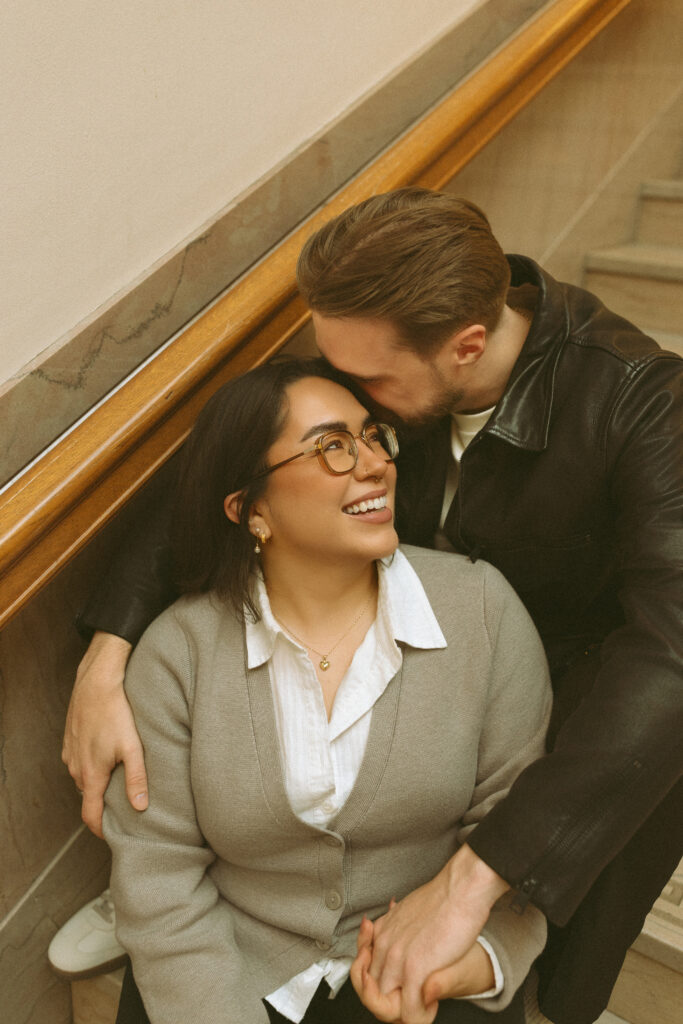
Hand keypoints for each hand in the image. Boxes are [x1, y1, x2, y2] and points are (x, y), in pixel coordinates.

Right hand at [62, 631, 144, 836]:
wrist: (96, 682)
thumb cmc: (116, 713)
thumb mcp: (133, 747)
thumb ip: (136, 778)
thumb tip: (140, 806)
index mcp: (91, 775)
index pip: (90, 815)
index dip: (101, 829)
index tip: (113, 835)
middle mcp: (76, 768)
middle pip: (88, 796)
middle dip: (102, 804)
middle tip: (124, 805)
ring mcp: (70, 754)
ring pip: (84, 778)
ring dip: (97, 782)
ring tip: (118, 778)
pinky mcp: (70, 741)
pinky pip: (79, 761)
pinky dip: (91, 765)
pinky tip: (107, 755)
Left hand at [357, 846, 507, 1020]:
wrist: (460, 889)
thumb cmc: (443, 900)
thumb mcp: (408, 912)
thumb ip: (392, 925)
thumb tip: (375, 920)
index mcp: (381, 933)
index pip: (365, 970)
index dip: (378, 982)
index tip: (397, 982)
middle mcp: (384, 947)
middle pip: (371, 991)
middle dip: (389, 1000)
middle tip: (410, 997)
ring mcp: (397, 960)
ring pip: (385, 1005)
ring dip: (403, 1011)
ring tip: (421, 1004)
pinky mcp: (415, 969)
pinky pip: (409, 1011)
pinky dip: (419, 1016)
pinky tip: (431, 1006)